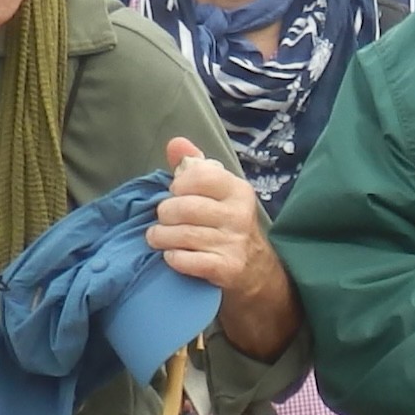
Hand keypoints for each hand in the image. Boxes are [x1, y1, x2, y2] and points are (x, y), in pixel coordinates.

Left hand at [150, 138, 293, 351]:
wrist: (255, 271)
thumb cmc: (227, 225)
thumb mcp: (218, 193)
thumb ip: (195, 166)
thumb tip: (175, 143)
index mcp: (237, 190)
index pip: (197, 176)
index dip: (177, 186)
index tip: (176, 194)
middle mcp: (239, 215)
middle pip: (182, 208)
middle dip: (164, 215)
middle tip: (163, 220)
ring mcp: (234, 243)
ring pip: (181, 235)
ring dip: (161, 237)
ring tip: (158, 238)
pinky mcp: (226, 268)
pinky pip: (186, 260)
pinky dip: (172, 258)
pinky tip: (172, 256)